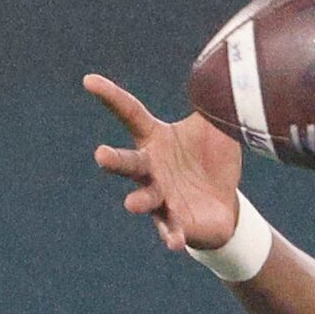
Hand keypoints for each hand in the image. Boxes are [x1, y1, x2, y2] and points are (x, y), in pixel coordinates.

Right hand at [85, 74, 243, 253]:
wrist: (225, 203)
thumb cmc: (212, 160)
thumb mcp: (217, 128)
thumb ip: (214, 104)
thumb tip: (221, 70)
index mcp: (155, 139)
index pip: (130, 113)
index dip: (110, 97)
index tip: (89, 80)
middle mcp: (151, 167)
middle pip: (128, 162)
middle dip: (114, 160)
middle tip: (100, 155)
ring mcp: (161, 196)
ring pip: (144, 197)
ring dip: (138, 201)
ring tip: (131, 205)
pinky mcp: (175, 221)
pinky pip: (170, 229)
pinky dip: (171, 236)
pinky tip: (174, 243)